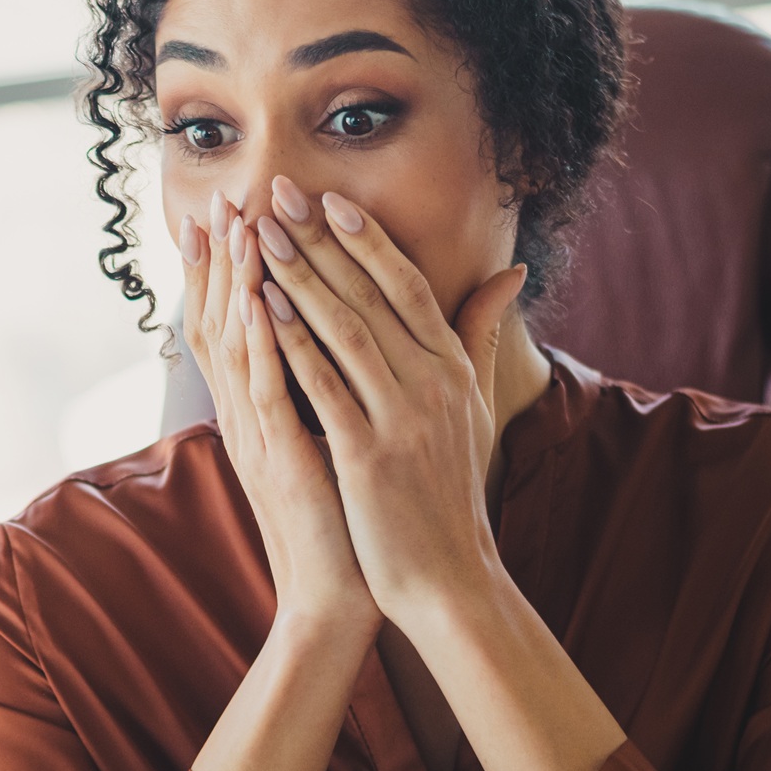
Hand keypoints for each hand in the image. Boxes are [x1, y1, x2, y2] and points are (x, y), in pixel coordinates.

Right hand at [177, 197, 375, 649]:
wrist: (340, 593)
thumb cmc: (344, 518)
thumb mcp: (336, 438)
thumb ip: (332, 388)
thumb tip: (342, 346)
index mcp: (260, 409)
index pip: (237, 324)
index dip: (230, 268)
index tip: (230, 212)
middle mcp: (247, 415)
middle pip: (223, 322)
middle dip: (222, 259)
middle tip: (220, 199)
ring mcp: (257, 435)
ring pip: (237, 344)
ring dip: (236, 282)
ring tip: (236, 225)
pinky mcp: (279, 458)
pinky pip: (263, 389)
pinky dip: (262, 339)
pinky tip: (261, 298)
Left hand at [243, 174, 527, 632]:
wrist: (450, 579)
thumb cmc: (450, 494)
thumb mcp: (473, 407)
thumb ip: (479, 335)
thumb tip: (510, 271)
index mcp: (452, 368)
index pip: (406, 285)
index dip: (366, 238)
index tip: (328, 196)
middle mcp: (432, 384)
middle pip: (370, 294)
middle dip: (320, 239)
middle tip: (278, 191)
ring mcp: (401, 418)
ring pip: (344, 329)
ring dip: (301, 275)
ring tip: (262, 231)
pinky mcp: (368, 456)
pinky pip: (323, 386)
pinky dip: (291, 342)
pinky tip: (260, 307)